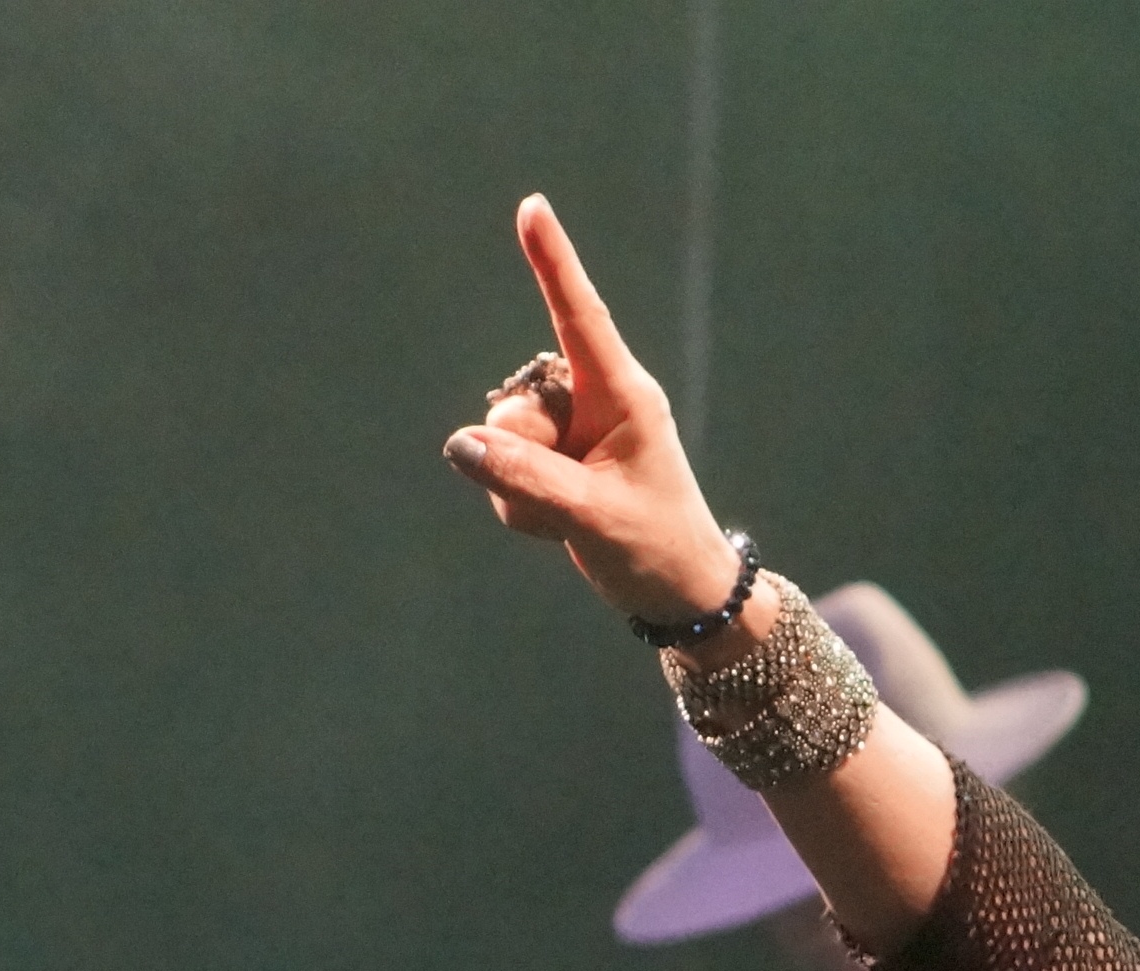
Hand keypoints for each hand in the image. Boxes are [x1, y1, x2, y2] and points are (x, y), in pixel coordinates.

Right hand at [441, 195, 748, 631]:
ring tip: (574, 516)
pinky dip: (520, 507)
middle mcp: (593, 401)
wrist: (678, 594)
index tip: (534, 208)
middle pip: (514, 405)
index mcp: (624, 397)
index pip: (581, 317)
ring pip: (499, 441)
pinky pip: (501, 472)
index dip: (554, 263)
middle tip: (571, 500)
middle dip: (520, 457)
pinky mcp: (551, 459)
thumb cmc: (657, 549)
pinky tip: (562, 524)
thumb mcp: (594, 517)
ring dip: (520, 491)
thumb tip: (462, 444)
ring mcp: (569, 431)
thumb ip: (527, 480)